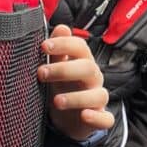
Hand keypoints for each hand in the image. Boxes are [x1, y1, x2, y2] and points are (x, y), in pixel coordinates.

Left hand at [41, 25, 112, 140]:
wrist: (69, 118)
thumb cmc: (63, 87)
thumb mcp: (57, 69)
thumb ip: (58, 51)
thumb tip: (61, 27)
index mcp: (83, 62)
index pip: (80, 47)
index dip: (64, 44)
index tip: (44, 46)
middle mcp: (93, 79)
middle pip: (88, 68)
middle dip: (64, 70)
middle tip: (41, 73)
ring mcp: (98, 99)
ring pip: (98, 95)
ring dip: (77, 98)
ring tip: (56, 101)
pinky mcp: (100, 118)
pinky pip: (105, 119)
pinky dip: (97, 117)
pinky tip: (84, 115)